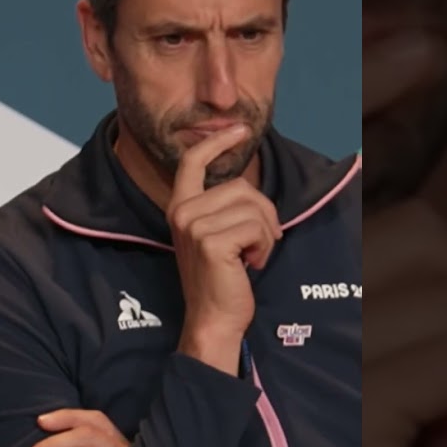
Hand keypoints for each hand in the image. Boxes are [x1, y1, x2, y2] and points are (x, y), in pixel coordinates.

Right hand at [167, 125, 282, 374]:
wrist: (213, 318)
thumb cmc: (222, 279)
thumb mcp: (217, 234)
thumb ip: (225, 207)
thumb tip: (252, 188)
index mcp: (181, 207)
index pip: (193, 161)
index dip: (217, 141)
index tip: (240, 128)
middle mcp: (182, 211)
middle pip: (241, 187)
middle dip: (263, 214)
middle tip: (259, 243)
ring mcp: (194, 225)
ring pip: (253, 207)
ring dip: (265, 234)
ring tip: (251, 256)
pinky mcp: (211, 241)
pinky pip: (257, 227)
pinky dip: (264, 246)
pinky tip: (251, 264)